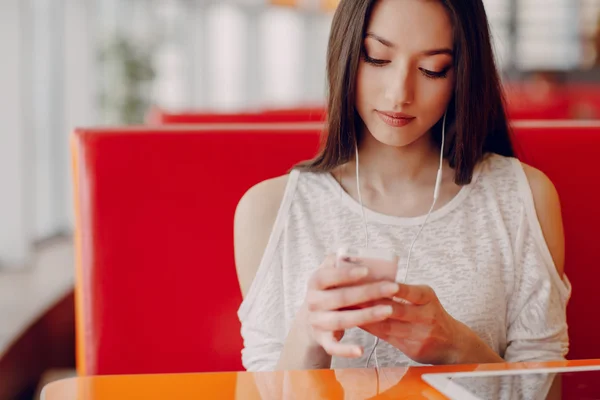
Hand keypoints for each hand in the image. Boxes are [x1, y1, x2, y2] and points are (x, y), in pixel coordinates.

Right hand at [302, 255, 400, 358]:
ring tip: (388, 310)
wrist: (311, 318)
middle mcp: (313, 302)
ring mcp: (317, 322)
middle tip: (393, 287)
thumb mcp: (329, 274)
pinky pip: (333, 347)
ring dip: (365, 316)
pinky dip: (346, 350)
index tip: (367, 270)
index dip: (346, 274)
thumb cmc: (329, 291)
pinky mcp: (322, 340)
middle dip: (367, 293)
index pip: (327, 276)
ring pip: (341, 321)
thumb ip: (339, 262)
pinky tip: (361, 350)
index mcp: (315, 283)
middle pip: (340, 298)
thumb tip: (355, 253)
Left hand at [360, 283, 490, 364]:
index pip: (409, 291)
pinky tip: (357, 323)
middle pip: (395, 310)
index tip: (374, 282)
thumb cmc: (431, 314)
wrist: (452, 342)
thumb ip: (403, 291)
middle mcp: (426, 316)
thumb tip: (372, 279)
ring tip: (348, 310)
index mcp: (427, 297)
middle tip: (350, 295)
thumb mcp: (424, 297)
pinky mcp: (412, 348)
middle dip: (371, 303)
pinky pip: (387, 338)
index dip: (393, 289)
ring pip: (388, 326)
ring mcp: (419, 334)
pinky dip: (371, 329)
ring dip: (366, 317)